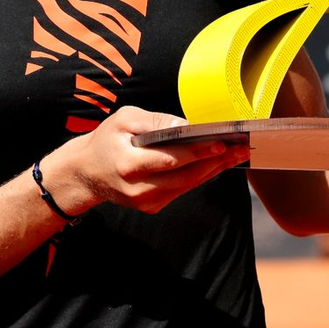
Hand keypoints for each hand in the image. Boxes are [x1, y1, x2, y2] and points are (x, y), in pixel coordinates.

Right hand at [46, 106, 249, 217]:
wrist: (86, 172)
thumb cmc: (107, 141)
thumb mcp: (123, 120)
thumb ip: (154, 122)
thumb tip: (185, 126)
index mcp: (128, 164)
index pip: (169, 159)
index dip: (197, 152)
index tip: (221, 143)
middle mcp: (138, 188)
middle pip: (185, 176)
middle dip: (216, 161)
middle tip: (242, 147)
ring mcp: (146, 201)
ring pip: (188, 185)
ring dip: (214, 170)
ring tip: (236, 154)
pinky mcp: (152, 207)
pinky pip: (182, 190)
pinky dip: (200, 176)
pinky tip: (215, 163)